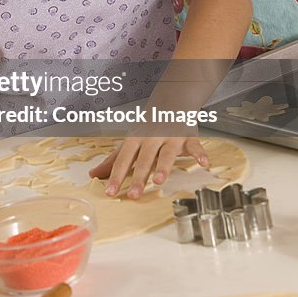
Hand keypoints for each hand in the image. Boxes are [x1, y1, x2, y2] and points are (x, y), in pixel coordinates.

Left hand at [89, 135, 207, 198]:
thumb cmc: (148, 125)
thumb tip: (93, 175)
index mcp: (136, 139)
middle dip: (139, 177)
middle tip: (133, 195)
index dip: (116, 176)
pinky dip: (200, 154)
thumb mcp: (130, 141)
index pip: (124, 159)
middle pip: (145, 159)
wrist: (170, 101)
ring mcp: (171, 137)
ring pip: (167, 153)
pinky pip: (195, 146)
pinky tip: (204, 163)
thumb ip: (114, 160)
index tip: (110, 192)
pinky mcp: (189, 136)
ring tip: (159, 181)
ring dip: (164, 166)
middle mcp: (152, 138)